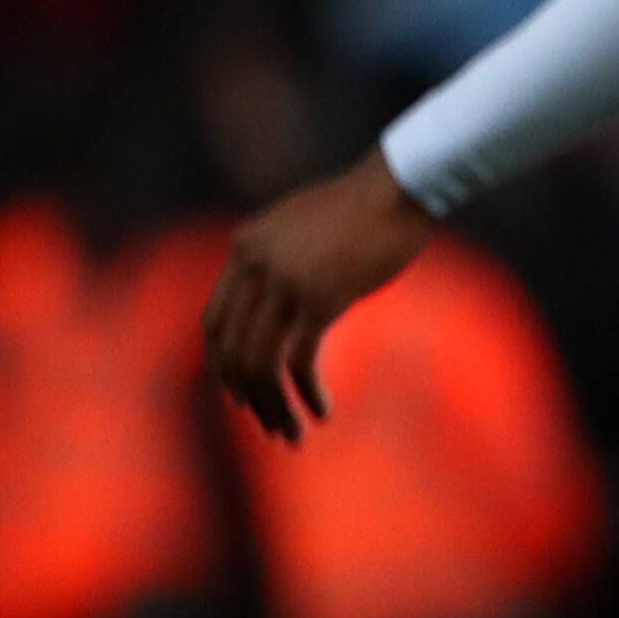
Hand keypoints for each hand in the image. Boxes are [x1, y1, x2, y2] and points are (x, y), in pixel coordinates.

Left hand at [205, 152, 439, 442]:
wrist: (403, 184)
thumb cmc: (369, 204)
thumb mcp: (307, 227)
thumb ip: (283, 258)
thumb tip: (284, 297)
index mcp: (245, 248)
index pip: (215, 322)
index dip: (224, 365)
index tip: (241, 397)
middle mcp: (254, 265)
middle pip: (233, 350)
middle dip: (248, 397)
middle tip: (271, 426)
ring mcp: (284, 281)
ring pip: (261, 363)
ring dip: (274, 406)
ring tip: (292, 433)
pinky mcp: (320, 297)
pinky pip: (300, 361)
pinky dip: (307, 393)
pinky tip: (324, 411)